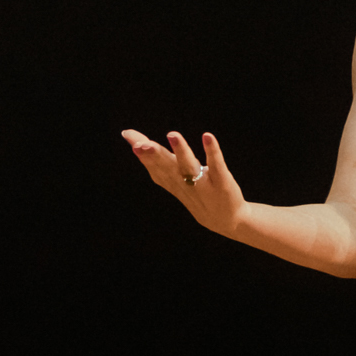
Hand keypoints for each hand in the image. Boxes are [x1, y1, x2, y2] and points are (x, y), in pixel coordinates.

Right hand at [121, 129, 249, 236]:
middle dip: (154, 155)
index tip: (127, 134)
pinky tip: (207, 136)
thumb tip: (139, 145)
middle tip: (141, 145)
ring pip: (189, 166)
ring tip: (172, 135)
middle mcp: (184, 183)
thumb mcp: (176, 180)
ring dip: (181, 151)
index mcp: (172, 182)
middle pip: (167, 167)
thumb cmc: (197, 196)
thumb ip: (159, 163)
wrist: (228, 221)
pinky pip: (216, 165)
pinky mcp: (221, 182)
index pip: (154, 165)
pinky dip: (212, 151)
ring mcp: (203, 184)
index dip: (141, 151)